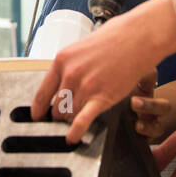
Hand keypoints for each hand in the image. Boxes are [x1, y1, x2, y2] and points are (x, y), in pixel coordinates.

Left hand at [32, 0, 175, 143]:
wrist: (137, 38)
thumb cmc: (114, 38)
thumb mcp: (81, 48)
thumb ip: (69, 66)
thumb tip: (62, 83)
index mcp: (62, 61)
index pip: (41, 93)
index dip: (38, 110)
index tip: (38, 117)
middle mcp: (70, 74)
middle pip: (57, 108)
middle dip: (61, 114)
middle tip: (66, 116)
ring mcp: (85, 87)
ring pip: (70, 114)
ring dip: (74, 118)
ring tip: (82, 114)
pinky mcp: (102, 97)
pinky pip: (82, 121)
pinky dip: (75, 132)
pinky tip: (72, 138)